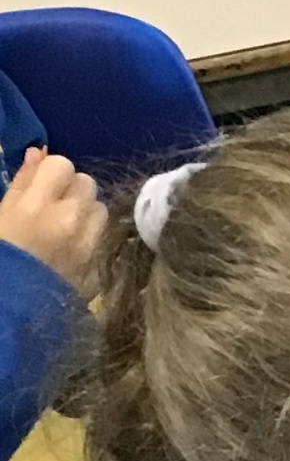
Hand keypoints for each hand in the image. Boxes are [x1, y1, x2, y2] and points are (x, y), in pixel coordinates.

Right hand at [0, 149, 106, 292]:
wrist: (14, 308)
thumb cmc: (3, 256)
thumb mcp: (2, 213)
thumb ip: (22, 182)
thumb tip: (38, 152)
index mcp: (35, 206)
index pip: (62, 165)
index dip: (53, 175)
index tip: (44, 188)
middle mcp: (69, 219)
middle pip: (87, 183)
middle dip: (73, 192)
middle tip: (56, 210)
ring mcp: (90, 243)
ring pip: (101, 208)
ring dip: (88, 214)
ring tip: (68, 231)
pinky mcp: (103, 262)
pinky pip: (108, 235)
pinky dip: (97, 237)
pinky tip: (79, 249)